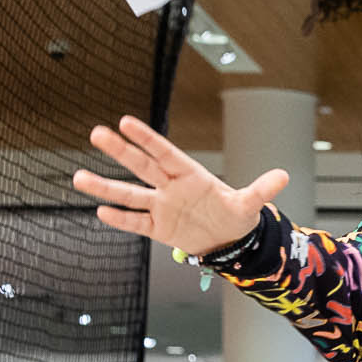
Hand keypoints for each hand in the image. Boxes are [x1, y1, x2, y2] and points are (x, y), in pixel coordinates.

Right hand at [75, 116, 287, 256]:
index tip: (126, 121)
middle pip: (141, 166)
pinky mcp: (158, 228)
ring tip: (78, 177)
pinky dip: (120, 219)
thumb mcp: (250, 204)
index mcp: (190, 175)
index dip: (147, 138)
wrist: (228, 240)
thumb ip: (261, 190)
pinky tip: (100, 211)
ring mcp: (162, 206)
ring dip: (105, 186)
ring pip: (129, 194)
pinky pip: (136, 222)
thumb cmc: (236, 215)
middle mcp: (171, 187)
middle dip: (120, 151)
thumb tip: (284, 176)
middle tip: (97, 132)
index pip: (165, 153)